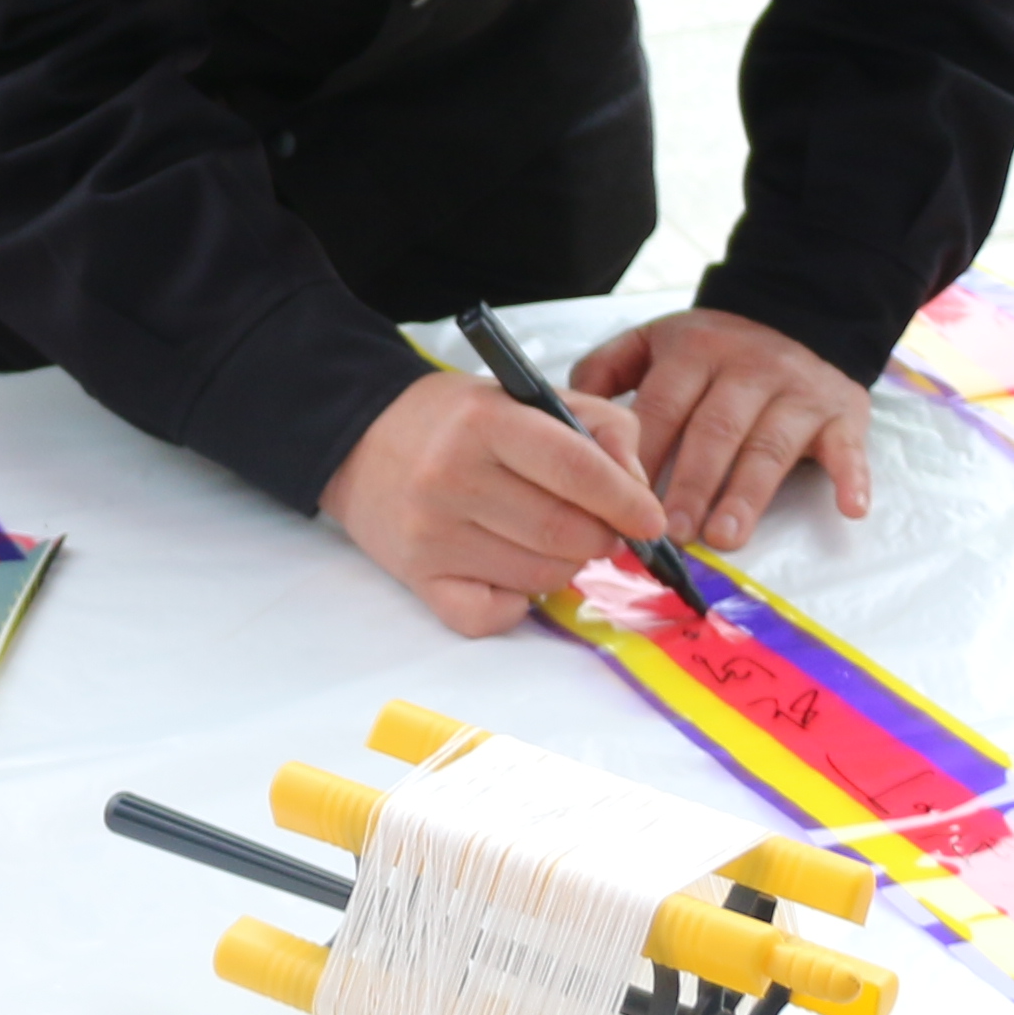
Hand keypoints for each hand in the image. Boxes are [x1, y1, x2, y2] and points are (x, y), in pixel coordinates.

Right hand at [319, 366, 665, 638]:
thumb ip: (599, 425)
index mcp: (485, 422)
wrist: (362, 441)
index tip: (651, 520)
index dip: (627, 501)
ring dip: (565, 566)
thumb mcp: (527, 397)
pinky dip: (518, 605)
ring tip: (552, 539)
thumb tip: (637, 487)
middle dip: (602, 538)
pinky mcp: (418, 579)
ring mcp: (431, 535)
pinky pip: (493, 617)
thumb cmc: (457, 421)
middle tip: (602, 527)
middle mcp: (451, 478)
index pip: (576, 469)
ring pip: (539, 578)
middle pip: (564, 533)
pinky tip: (512, 573)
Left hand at [569, 309, 871, 545]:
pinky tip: (850, 509)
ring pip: (769, 446)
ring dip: (747, 495)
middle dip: (690, 484)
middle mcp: (746, 367)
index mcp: (693, 350)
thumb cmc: (714, 347)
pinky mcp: (841, 412)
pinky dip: (852, 478)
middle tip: (670, 533)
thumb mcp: (655, 339)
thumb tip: (564, 411)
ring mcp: (796, 391)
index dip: (641, 454)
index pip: (662, 405)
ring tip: (724, 538)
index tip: (617, 499)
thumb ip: (607, 369)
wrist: (800, 311)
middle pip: (714, 430)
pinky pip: (847, 447)